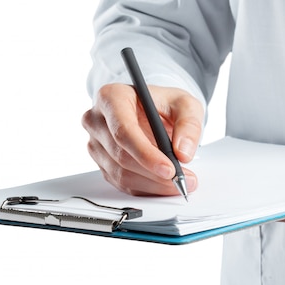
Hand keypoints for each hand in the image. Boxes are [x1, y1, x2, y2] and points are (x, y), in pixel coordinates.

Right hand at [81, 83, 203, 195]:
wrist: (154, 111)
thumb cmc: (164, 103)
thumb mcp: (185, 104)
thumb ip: (188, 125)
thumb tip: (183, 152)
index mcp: (111, 97)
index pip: (123, 130)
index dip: (146, 153)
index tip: (169, 168)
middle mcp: (97, 120)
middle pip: (121, 154)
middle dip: (154, 173)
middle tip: (181, 179)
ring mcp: (96, 143)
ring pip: (121, 173)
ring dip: (152, 183)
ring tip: (179, 182)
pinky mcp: (102, 162)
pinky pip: (121, 182)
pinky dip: (146, 187)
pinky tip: (164, 184)